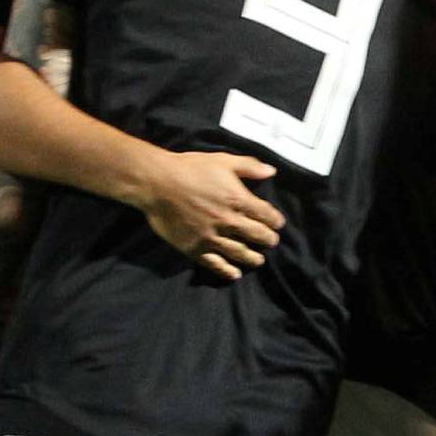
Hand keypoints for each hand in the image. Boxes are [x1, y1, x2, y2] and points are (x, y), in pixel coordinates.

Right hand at [141, 151, 285, 279]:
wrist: (157, 183)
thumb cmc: (189, 168)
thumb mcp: (222, 160)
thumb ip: (248, 167)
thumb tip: (272, 172)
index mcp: (238, 199)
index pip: (266, 215)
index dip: (275, 220)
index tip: (278, 223)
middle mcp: (228, 221)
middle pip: (257, 236)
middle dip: (268, 240)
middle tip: (272, 242)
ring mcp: (211, 237)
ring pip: (240, 253)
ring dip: (253, 258)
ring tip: (259, 260)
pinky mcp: (195, 248)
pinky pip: (215, 264)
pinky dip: (227, 271)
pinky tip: (234, 274)